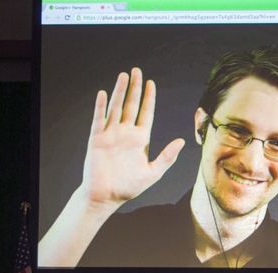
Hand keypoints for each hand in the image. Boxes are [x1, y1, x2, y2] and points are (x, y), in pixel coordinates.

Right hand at [81, 67, 184, 207]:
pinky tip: (103, 93)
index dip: (149, 98)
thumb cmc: (128, 187)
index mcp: (140, 139)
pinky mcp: (96, 139)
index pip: (146, 113)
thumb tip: (181, 141)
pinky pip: (99, 119)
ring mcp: (110, 134)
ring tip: (123, 75)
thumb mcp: (153, 172)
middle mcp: (125, 133)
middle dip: (135, 88)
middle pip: (131, 105)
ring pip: (116, 108)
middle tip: (137, 70)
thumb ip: (167, 157)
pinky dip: (100, 107)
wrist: (106, 197)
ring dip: (119, 92)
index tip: (151, 83)